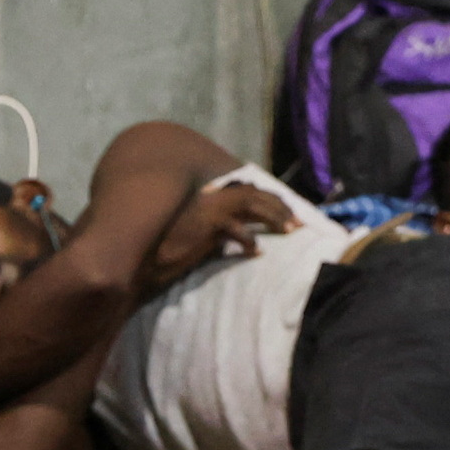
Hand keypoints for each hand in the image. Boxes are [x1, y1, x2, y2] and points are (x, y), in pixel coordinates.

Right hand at [136, 177, 300, 296]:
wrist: (151, 258)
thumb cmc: (178, 249)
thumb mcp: (209, 234)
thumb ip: (228, 226)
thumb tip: (253, 229)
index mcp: (214, 197)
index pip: (251, 192)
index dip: (274, 202)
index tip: (293, 216)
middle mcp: (213, 196)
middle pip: (255, 194)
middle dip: (280, 207)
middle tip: (299, 224)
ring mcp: (208, 207)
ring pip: (250, 203)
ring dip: (272, 216)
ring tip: (288, 231)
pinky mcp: (205, 223)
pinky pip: (234, 228)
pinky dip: (248, 239)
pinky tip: (256, 252)